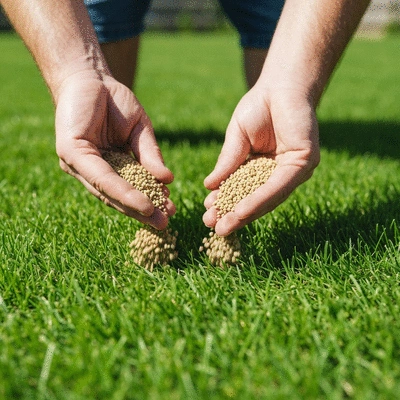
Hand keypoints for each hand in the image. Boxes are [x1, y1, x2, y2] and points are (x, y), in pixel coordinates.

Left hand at [55, 72, 174, 228]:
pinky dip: (121, 190)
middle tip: (164, 224)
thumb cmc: (115, 102)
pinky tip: (140, 202)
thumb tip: (168, 180)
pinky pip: (100, 176)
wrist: (91, 75)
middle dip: (141, 211)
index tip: (168, 212)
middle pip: (117, 196)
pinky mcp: (70, 153)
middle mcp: (90, 170)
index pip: (127, 189)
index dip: (147, 201)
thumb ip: (150, 156)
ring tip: (155, 216)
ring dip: (133, 205)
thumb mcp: (140, 131)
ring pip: (109, 191)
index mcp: (107, 166)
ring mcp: (77, 164)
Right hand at [203, 84, 319, 235]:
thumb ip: (227, 164)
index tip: (209, 216)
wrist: (279, 83)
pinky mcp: (305, 163)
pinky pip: (279, 186)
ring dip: (245, 213)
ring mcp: (295, 171)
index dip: (227, 204)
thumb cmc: (258, 108)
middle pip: (257, 200)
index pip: (245, 193)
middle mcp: (282, 174)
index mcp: (265, 170)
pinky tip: (241, 210)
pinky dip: (259, 199)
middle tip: (214, 228)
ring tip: (224, 225)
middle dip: (234, 214)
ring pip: (268, 199)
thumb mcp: (236, 141)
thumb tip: (209, 186)